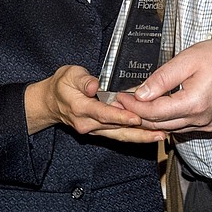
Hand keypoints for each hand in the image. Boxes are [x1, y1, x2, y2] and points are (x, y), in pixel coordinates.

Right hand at [25, 65, 164, 142]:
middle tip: (159, 131)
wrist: (51, 102)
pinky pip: (118, 135)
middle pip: (116, 129)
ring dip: (140, 137)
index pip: (103, 114)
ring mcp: (94, 130)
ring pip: (120, 135)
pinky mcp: (99, 131)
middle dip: (139, 131)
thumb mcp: (70, 74)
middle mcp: (88, 123)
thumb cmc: (62, 85)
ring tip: (160, 135)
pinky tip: (149, 135)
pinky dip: (134, 135)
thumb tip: (94, 85)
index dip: (121, 116)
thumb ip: (83, 80)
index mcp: (80, 108)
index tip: (136, 118)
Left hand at [116, 38, 211, 133]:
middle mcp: (200, 121)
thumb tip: (139, 93)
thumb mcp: (187, 59)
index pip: (153, 113)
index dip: (133, 106)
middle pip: (158, 125)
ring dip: (150, 119)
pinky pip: (181, 127)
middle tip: (120, 103)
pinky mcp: (209, 124)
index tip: (119, 96)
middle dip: (136, 115)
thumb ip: (162, 78)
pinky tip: (157, 108)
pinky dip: (166, 120)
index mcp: (193, 104)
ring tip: (134, 105)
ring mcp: (206, 125)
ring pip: (169, 128)